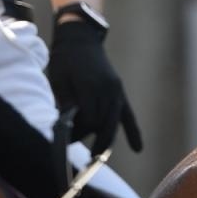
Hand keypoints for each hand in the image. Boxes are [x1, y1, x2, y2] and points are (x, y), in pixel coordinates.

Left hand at [46, 20, 142, 154]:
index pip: (89, 121)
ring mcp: (116, 90)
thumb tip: (65, 125)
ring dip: (105, 140)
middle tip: (78, 150)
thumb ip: (65, 101)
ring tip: (96, 157)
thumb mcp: (58, 79)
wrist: (80, 40)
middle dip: (90, 138)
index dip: (77, 133)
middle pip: (102, 124)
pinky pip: (128, 114)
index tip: (65, 138)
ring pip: (114, 123)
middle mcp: (108, 89)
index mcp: (92, 86)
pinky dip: (132, 131)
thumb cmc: (65, 60)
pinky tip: (138, 148)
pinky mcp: (119, 91)